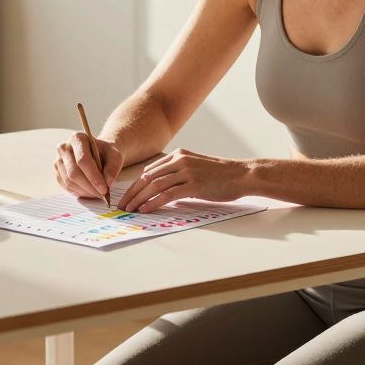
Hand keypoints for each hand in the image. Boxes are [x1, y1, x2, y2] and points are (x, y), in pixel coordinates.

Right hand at [53, 132, 123, 199]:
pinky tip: (89, 193)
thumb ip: (114, 167)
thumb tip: (108, 183)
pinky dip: (79, 193)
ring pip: (69, 181)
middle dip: (89, 187)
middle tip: (102, 195)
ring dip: (84, 192)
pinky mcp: (57, 172)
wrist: (98, 153)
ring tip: (97, 194)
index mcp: (77, 138)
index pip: (83, 160)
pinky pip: (66, 187)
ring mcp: (58, 160)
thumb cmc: (105, 153)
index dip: (93, 177)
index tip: (104, 189)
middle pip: (74, 172)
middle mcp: (64, 147)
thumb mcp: (115, 156)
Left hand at [118, 149, 249, 212]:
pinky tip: (145, 209)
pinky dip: (153, 202)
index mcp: (179, 155)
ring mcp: (186, 172)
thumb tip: (163, 189)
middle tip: (122, 205)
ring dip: (139, 199)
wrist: (242, 175)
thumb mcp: (197, 168)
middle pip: (148, 177)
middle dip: (132, 192)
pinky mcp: (193, 184)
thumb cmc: (221, 175)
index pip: (150, 170)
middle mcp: (180, 160)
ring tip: (129, 210)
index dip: (136, 184)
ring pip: (155, 185)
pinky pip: (167, 194)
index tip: (128, 196)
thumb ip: (180, 174)